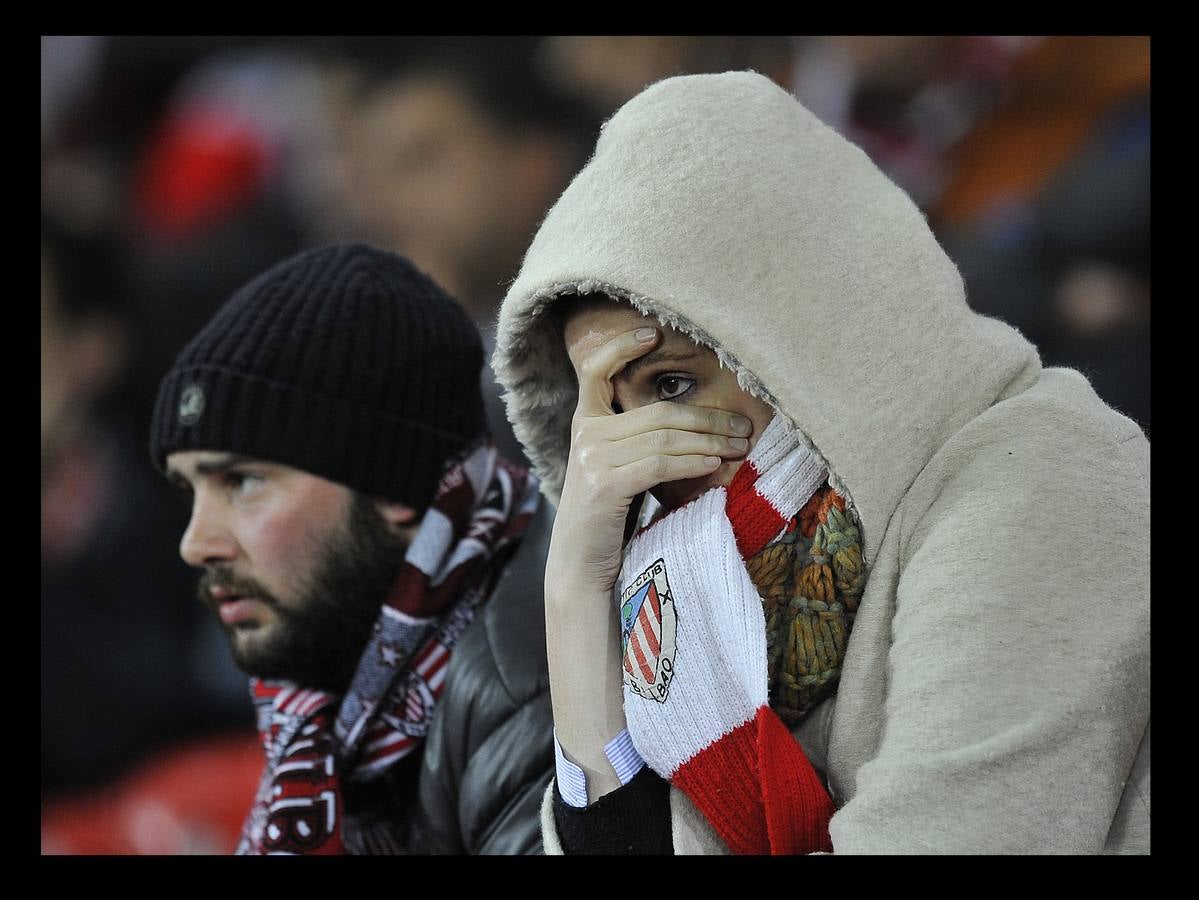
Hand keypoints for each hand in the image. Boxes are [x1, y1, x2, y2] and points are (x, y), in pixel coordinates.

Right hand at [546, 325, 752, 597]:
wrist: (581, 568)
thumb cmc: (608, 520)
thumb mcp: (619, 469)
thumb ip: (639, 441)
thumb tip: (695, 424)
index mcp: (585, 425)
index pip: (595, 372)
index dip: (621, 348)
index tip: (651, 334)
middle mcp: (585, 435)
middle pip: (658, 412)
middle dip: (708, 418)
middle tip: (744, 425)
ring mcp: (591, 458)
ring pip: (664, 437)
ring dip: (710, 441)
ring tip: (741, 447)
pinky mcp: (605, 484)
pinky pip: (660, 463)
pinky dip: (692, 461)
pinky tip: (715, 464)